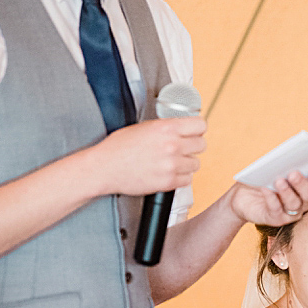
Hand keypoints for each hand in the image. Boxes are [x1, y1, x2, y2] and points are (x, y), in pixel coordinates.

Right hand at [83, 116, 206, 196]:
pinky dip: (181, 177)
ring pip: (196, 163)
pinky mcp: (169, 182)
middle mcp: (172, 145)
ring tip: (173, 162)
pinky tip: (169, 173)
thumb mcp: (144, 127)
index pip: (201, 125)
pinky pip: (188, 180)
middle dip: (193, 146)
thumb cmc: (119, 147)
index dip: (198, 129)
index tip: (195, 133)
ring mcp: (172, 165)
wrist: (105, 168)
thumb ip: (166, 127)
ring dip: (187, 163)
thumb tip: (182, 128)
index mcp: (167, 128)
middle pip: (202, 145)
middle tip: (184, 149)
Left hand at [229, 167, 307, 225]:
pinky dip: (271, 198)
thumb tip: (291, 156)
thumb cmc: (264, 177)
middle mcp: (304, 201)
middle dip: (302, 184)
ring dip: (287, 192)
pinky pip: (276, 210)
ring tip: (278, 181)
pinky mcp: (276, 219)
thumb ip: (286, 162)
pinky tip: (266, 189)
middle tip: (293, 173)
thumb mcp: (275, 166)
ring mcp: (291, 212)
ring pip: (294, 204)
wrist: (244, 195)